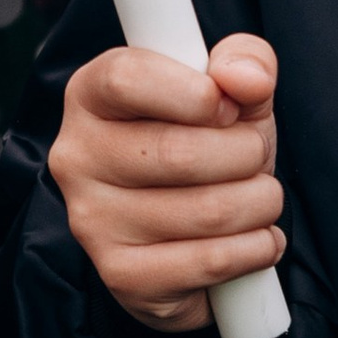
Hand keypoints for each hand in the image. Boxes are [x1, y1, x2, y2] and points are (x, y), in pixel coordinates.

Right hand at [46, 36, 282, 335]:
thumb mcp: (229, 93)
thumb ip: (245, 62)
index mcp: (89, 95)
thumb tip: (248, 78)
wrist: (185, 237)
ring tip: (259, 199)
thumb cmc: (205, 146)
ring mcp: (92, 221)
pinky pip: (213, 261)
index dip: (194, 92)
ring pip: (208, 210)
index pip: (126, 78)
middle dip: (247, 154)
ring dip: (261, 203)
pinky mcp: (122, 275)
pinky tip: (255, 239)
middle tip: (254, 158)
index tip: (227, 106)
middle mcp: (76, 157)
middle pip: (179, 151)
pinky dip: (257, 247)